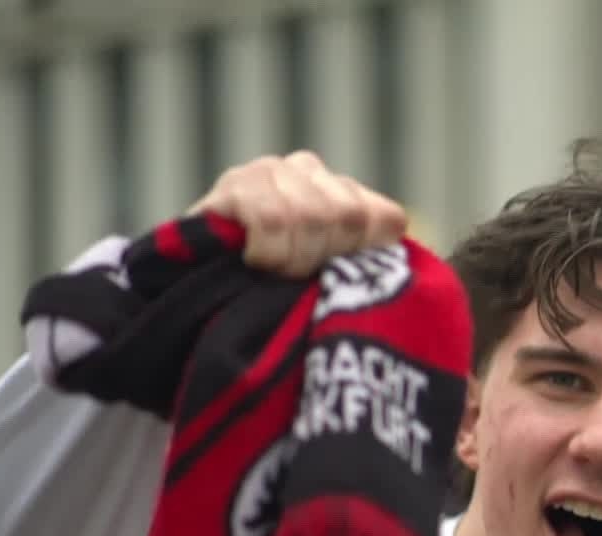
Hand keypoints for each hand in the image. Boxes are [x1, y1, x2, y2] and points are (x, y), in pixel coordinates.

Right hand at [186, 150, 406, 276]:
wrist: (195, 296)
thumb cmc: (273, 297)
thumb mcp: (328, 285)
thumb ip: (363, 273)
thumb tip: (406, 290)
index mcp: (347, 195)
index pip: (386, 219)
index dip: (366, 258)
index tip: (338, 280)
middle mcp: (313, 172)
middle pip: (350, 216)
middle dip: (326, 260)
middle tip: (298, 280)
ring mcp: (274, 172)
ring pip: (311, 215)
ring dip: (293, 259)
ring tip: (274, 273)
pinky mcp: (236, 182)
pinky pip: (270, 217)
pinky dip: (266, 250)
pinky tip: (252, 259)